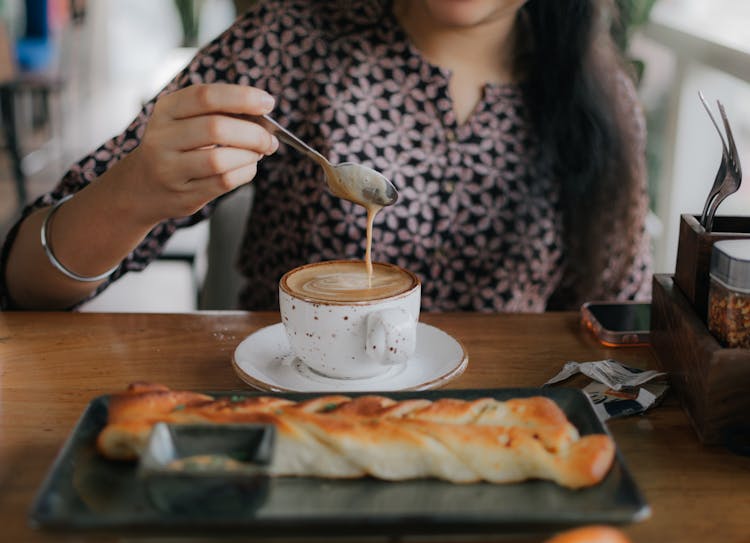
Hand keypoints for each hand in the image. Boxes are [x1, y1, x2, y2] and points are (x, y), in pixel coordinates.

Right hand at [113, 83, 278, 224]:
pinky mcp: (183, 195)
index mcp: (166, 110)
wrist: (141, 188)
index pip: (206, 96)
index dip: (242, 97)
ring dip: (250, 155)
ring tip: (259, 153)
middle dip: (253, 133)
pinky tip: (248, 167)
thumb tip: (262, 116)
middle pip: (216, 128)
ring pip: (220, 160)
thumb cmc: (175, 147)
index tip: (268, 103)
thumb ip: (217, 113)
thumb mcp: (183, 121)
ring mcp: (170, 169)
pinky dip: (245, 173)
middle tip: (270, 138)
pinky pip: (224, 182)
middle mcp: (162, 138)